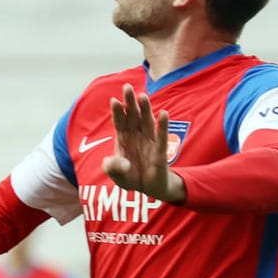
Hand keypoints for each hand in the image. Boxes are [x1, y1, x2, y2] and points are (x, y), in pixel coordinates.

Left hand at [102, 83, 185, 202]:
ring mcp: (148, 141)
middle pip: (133, 116)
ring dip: (145, 109)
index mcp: (123, 138)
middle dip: (130, 102)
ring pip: (147, 122)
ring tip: (143, 96)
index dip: (117, 112)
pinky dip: (163, 125)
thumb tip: (116, 162)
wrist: (148, 189)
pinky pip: (161, 136)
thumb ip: (113, 168)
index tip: (114, 100)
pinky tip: (164, 114)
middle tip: (127, 87)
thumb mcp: (116, 175)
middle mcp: (136, 136)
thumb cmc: (130, 177)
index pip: (119, 122)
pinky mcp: (159, 151)